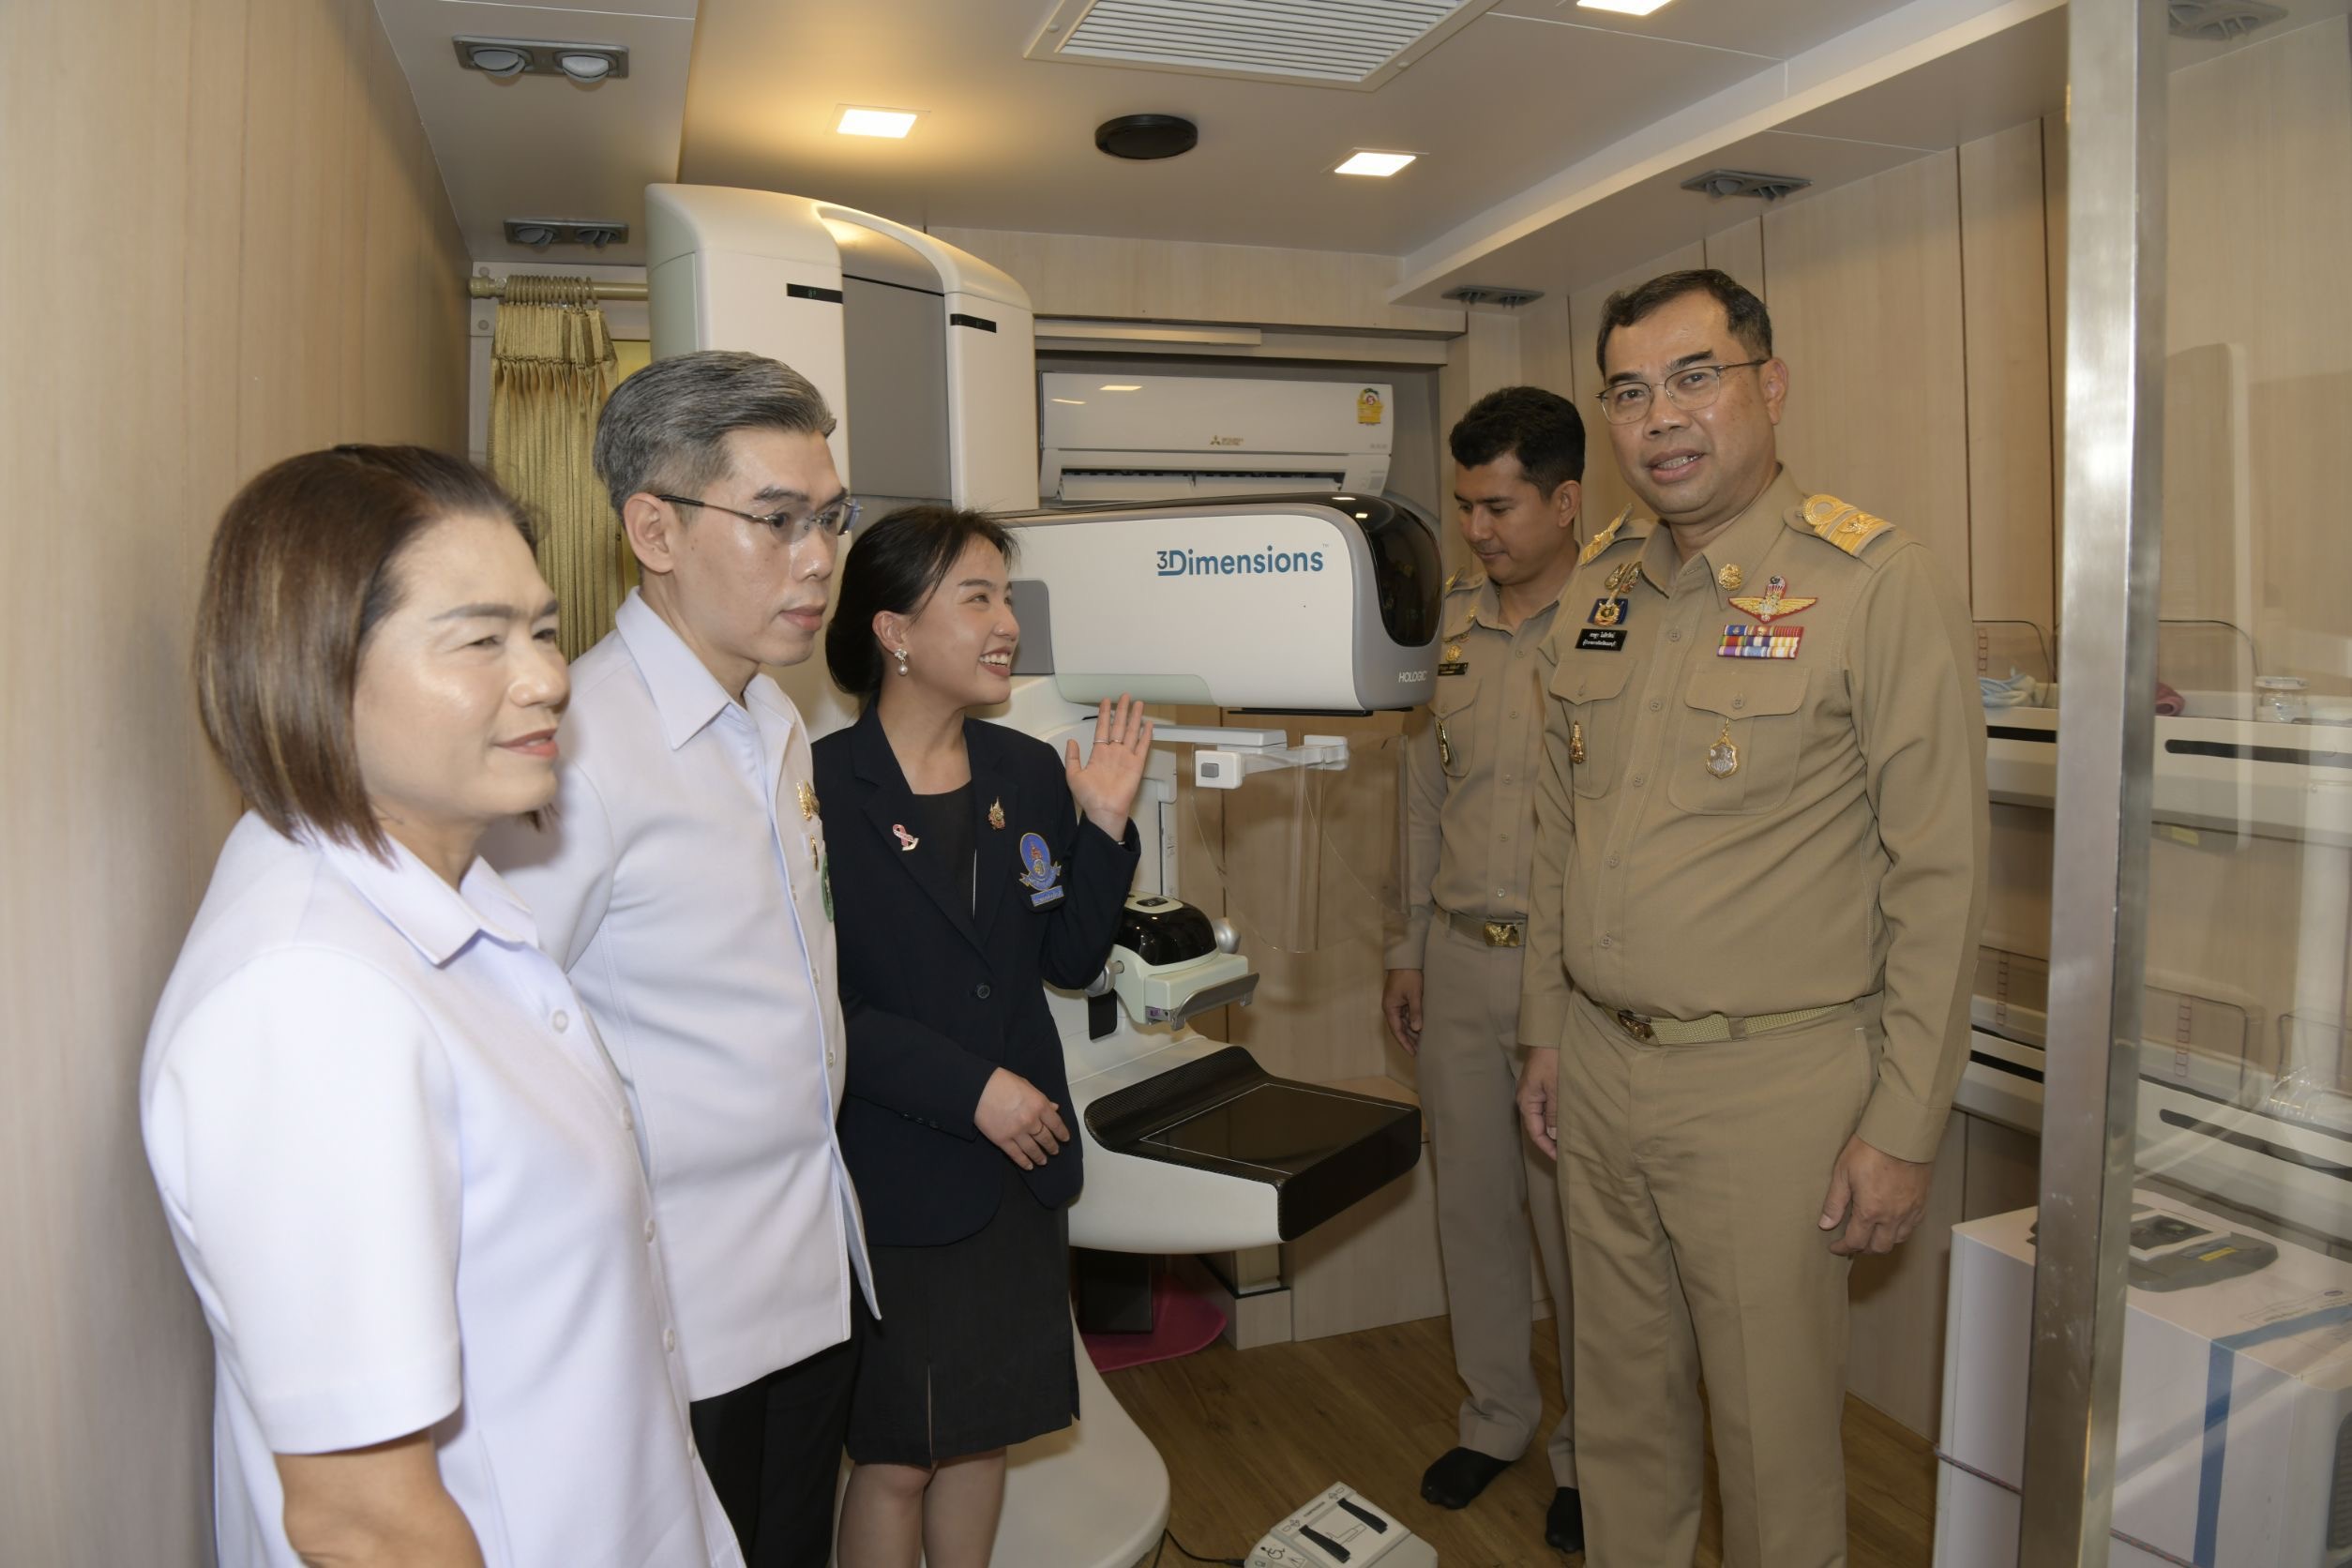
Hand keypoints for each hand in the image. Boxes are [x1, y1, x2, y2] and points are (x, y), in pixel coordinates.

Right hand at [975, 1068, 1070, 1170]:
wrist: (978, 1089)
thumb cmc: (1002, 1082)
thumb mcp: (1026, 1085)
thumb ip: (1042, 1099)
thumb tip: (1055, 1108)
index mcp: (1039, 1105)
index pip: (1056, 1123)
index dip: (1062, 1133)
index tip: (1065, 1139)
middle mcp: (1031, 1121)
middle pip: (1046, 1138)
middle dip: (1052, 1146)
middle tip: (1055, 1151)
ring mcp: (1017, 1132)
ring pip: (1033, 1149)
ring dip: (1040, 1157)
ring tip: (1043, 1161)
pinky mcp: (1002, 1141)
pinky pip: (1016, 1155)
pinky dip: (1024, 1162)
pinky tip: (1029, 1166)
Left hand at [1066, 695, 1153, 838]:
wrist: (1104, 809)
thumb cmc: (1090, 797)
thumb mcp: (1073, 775)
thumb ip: (1072, 757)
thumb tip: (1071, 741)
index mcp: (1099, 753)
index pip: (1102, 728)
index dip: (1104, 714)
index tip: (1106, 701)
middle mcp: (1113, 753)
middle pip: (1118, 726)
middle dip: (1122, 710)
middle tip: (1125, 697)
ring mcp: (1126, 757)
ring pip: (1131, 732)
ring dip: (1135, 718)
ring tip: (1138, 704)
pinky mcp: (1137, 764)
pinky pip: (1143, 746)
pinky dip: (1146, 735)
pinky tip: (1149, 724)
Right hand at [1381, 970, 1423, 1053]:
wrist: (1406, 960)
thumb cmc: (1408, 976)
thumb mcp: (1414, 995)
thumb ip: (1415, 1012)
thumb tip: (1417, 1029)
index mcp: (1390, 1008)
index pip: (1397, 1031)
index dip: (1405, 1043)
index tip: (1413, 1053)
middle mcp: (1391, 1008)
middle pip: (1399, 1028)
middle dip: (1409, 1040)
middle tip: (1419, 1051)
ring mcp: (1396, 1004)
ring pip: (1403, 1022)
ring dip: (1411, 1032)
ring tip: (1422, 1042)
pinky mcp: (1402, 1000)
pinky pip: (1407, 1015)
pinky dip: (1413, 1022)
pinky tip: (1421, 1028)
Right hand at [1515, 1048, 1559, 1158]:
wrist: (1550, 1036)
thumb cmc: (1552, 1060)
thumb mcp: (1555, 1088)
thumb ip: (1554, 1112)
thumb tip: (1553, 1134)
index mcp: (1526, 1101)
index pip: (1535, 1132)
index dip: (1547, 1147)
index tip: (1560, 1158)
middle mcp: (1527, 1099)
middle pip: (1538, 1127)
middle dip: (1551, 1141)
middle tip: (1567, 1153)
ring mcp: (1534, 1092)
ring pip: (1543, 1117)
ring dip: (1554, 1129)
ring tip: (1569, 1140)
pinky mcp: (1542, 1086)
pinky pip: (1547, 1107)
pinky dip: (1556, 1117)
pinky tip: (1566, 1121)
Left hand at [1818, 1134, 1934, 1255]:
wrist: (1901, 1135)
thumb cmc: (1870, 1150)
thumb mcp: (1843, 1173)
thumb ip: (1834, 1202)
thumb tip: (1825, 1224)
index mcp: (1870, 1211)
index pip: (1855, 1242)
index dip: (1843, 1248)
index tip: (1835, 1247)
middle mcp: (1892, 1217)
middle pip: (1879, 1247)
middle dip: (1863, 1249)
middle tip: (1852, 1243)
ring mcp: (1909, 1211)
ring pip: (1897, 1240)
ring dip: (1882, 1242)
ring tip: (1871, 1236)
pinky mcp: (1921, 1203)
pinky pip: (1911, 1227)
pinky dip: (1899, 1231)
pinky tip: (1891, 1224)